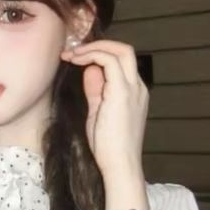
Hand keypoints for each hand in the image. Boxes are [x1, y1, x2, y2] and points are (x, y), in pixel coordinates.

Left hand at [60, 38, 147, 180]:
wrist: (120, 165)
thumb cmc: (109, 146)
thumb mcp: (98, 112)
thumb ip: (96, 89)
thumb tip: (89, 69)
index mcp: (134, 92)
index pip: (121, 62)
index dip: (99, 55)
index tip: (76, 59)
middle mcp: (138, 87)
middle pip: (125, 50)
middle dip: (98, 45)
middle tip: (73, 51)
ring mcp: (133, 88)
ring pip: (120, 50)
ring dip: (93, 48)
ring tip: (71, 55)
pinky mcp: (122, 92)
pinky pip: (109, 61)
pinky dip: (91, 55)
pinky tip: (75, 61)